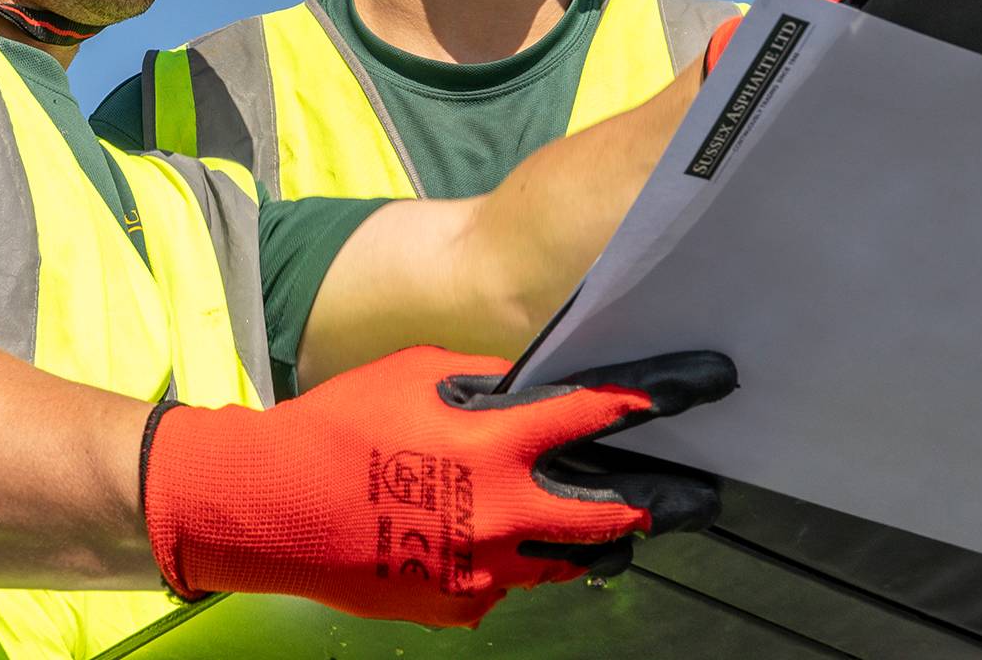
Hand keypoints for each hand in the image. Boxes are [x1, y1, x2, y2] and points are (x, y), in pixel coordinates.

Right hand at [140, 345, 734, 626]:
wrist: (273, 506)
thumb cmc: (341, 424)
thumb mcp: (418, 373)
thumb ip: (487, 384)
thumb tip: (533, 388)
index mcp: (496, 442)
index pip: (602, 413)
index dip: (663, 395)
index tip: (707, 384)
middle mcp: (504, 512)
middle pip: (614, 514)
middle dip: (665, 501)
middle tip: (698, 494)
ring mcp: (484, 571)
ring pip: (572, 562)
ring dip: (601, 540)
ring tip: (622, 526)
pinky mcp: (460, 607)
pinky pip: (511, 585)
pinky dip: (517, 562)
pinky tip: (503, 543)